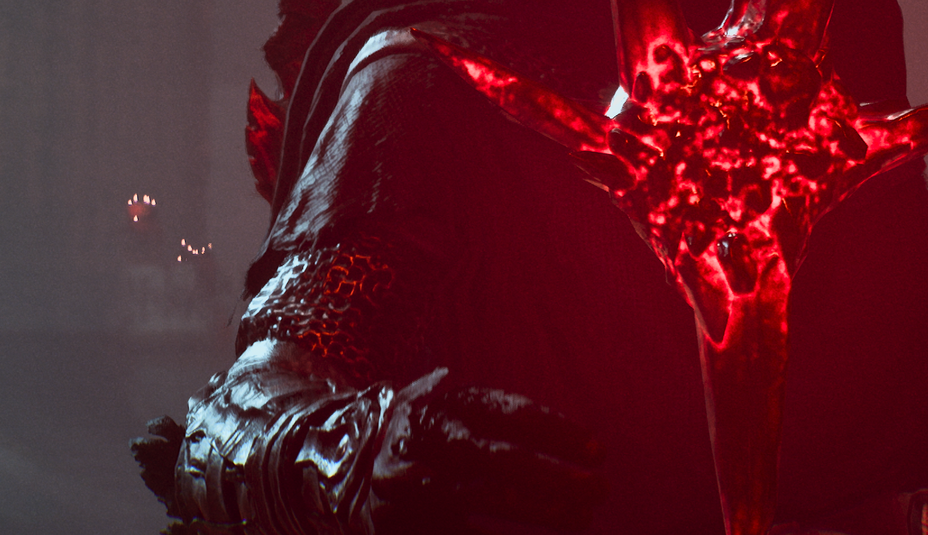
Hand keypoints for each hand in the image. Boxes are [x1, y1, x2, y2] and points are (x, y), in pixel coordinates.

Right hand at [365, 369, 606, 533]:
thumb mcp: (446, 416)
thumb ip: (493, 424)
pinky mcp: (391, 523)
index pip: (501, 412)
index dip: (552, 430)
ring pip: (471, 496)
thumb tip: (581, 448)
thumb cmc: (418, 442)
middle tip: (598, 490)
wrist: (329, 462)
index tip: (598, 452)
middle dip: (549, 474)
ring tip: (580, 520)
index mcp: (436, 406)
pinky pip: (454, 533)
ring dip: (532, 509)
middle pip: (489, 455)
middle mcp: (415, 440)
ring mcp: (400, 483)